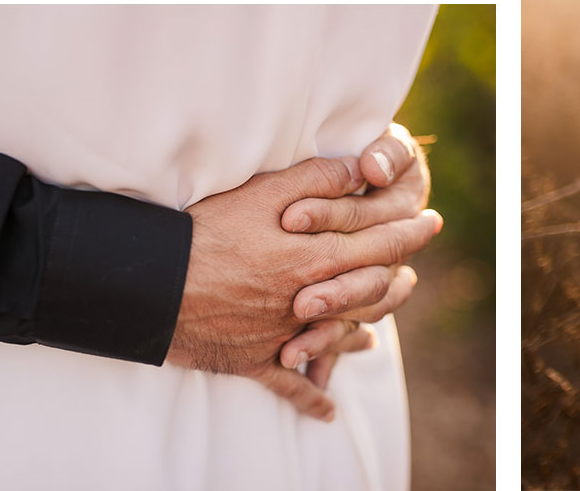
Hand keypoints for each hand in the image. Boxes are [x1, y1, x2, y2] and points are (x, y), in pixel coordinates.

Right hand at [166, 135, 441, 419]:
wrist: (149, 284)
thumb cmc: (205, 231)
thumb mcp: (263, 192)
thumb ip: (318, 178)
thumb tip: (361, 169)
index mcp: (318, 258)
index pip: (382, 246)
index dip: (409, 233)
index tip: (429, 223)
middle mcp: (310, 301)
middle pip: (370, 292)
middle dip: (397, 279)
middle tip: (412, 273)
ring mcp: (284, 335)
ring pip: (340, 337)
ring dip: (363, 331)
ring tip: (376, 329)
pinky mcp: (254, 360)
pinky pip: (290, 385)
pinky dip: (311, 397)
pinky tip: (326, 409)